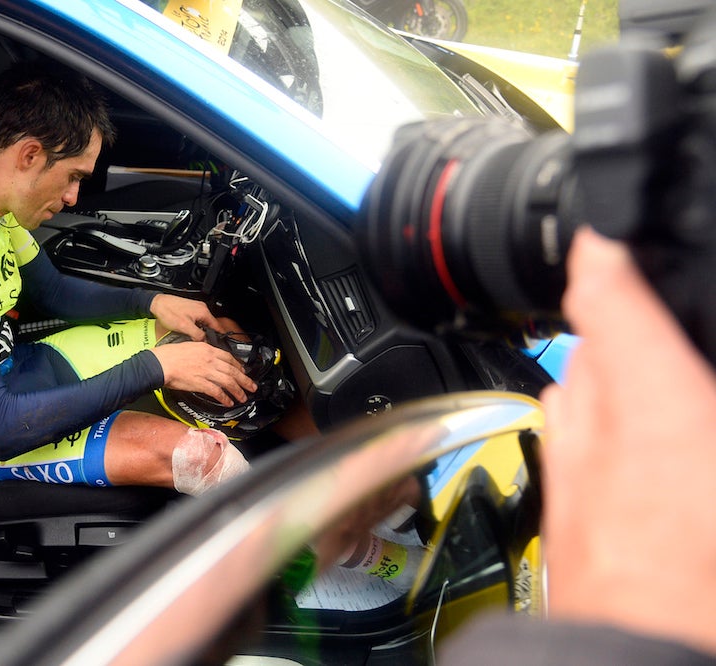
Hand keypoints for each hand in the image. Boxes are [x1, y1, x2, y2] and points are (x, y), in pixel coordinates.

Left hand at [149, 294, 229, 340]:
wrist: (157, 303)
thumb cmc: (168, 311)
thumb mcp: (184, 327)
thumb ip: (197, 335)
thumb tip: (204, 341)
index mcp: (203, 312)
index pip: (217, 326)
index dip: (218, 337)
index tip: (218, 344)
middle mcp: (201, 308)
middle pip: (210, 325)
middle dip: (207, 334)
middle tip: (202, 343)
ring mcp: (196, 308)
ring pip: (203, 323)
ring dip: (200, 330)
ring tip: (193, 336)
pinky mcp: (190, 309)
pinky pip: (197, 320)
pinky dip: (195, 326)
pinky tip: (188, 330)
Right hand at [150, 340, 256, 406]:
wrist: (160, 363)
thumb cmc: (170, 354)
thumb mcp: (189, 345)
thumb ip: (202, 351)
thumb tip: (209, 357)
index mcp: (207, 349)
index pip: (229, 358)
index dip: (238, 366)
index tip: (243, 371)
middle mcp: (210, 360)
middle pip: (233, 371)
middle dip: (245, 380)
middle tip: (252, 387)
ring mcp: (206, 372)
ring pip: (228, 382)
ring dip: (238, 391)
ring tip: (243, 397)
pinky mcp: (201, 383)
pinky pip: (217, 391)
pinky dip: (225, 398)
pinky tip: (229, 402)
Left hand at [540, 227, 715, 655]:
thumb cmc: (703, 588)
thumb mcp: (705, 444)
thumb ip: (696, 406)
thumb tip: (688, 395)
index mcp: (655, 411)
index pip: (609, 302)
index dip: (603, 256)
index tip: (603, 233)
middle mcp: (596, 434)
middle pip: (589, 352)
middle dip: (620, 333)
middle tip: (656, 326)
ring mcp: (570, 478)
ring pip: (572, 401)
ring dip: (603, 387)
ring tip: (650, 398)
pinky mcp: (561, 518)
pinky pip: (568, 453)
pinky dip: (592, 440)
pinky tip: (629, 468)